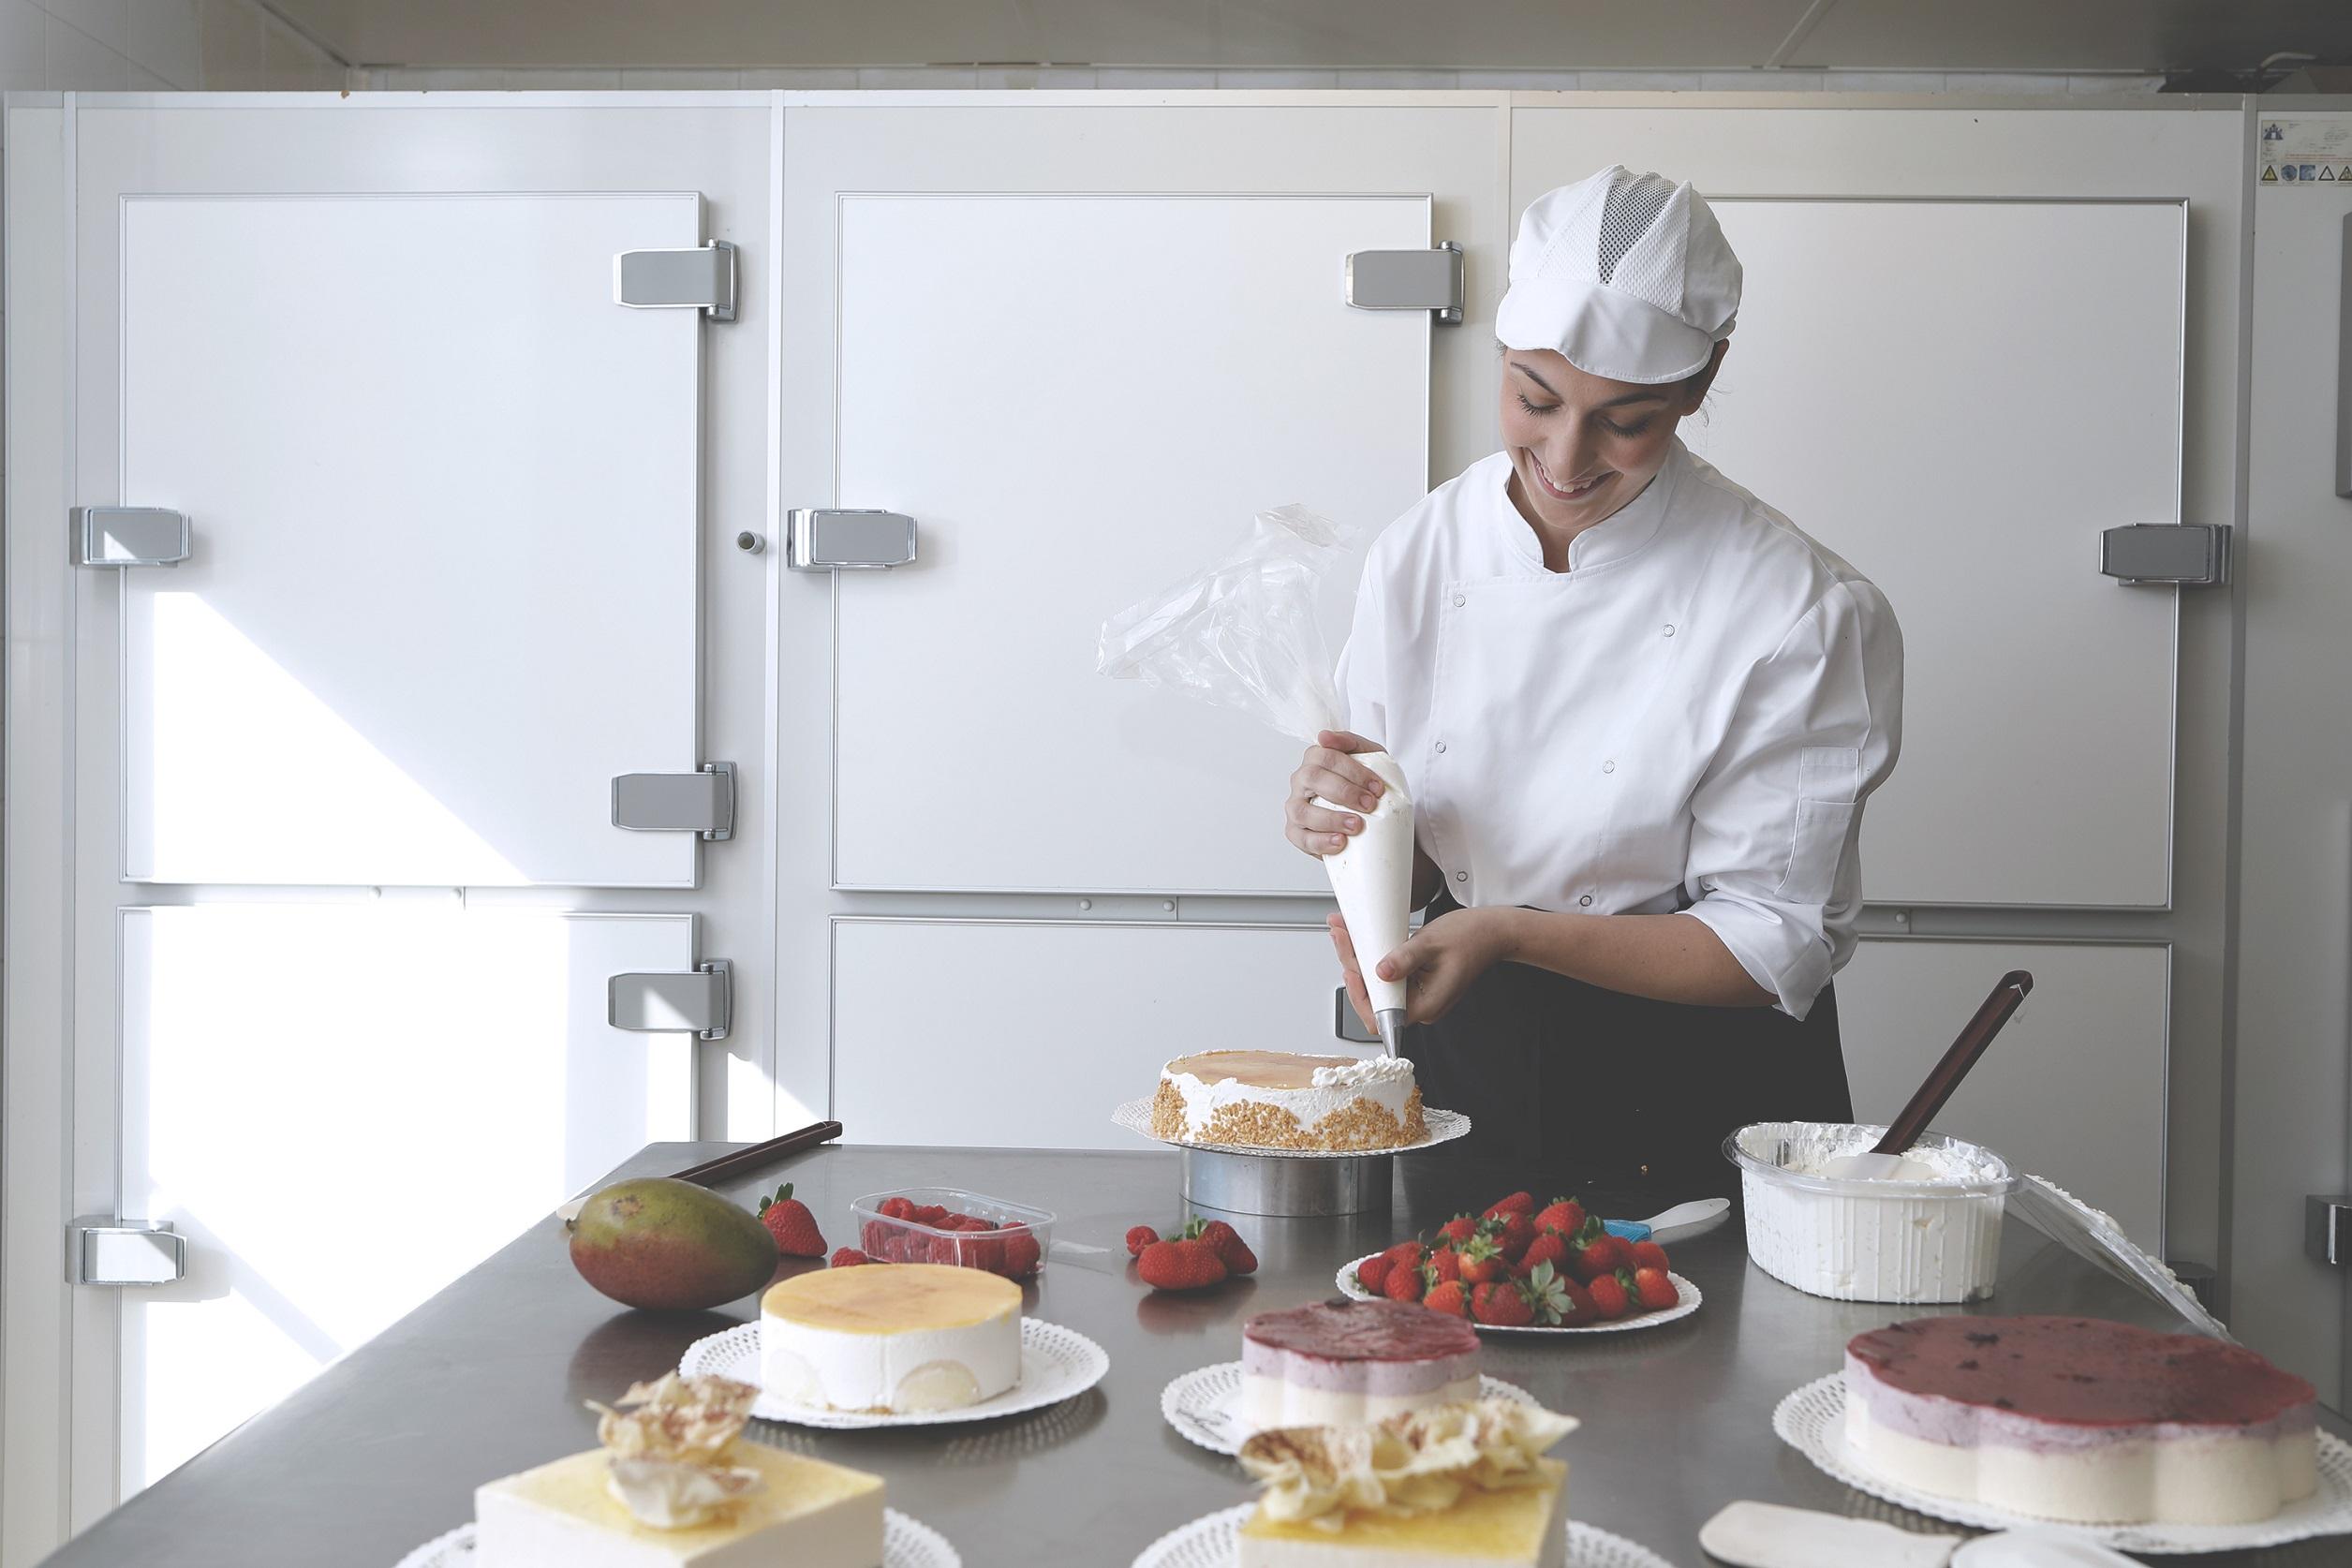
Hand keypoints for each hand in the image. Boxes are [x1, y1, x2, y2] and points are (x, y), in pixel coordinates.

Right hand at [1285, 729, 1386, 858]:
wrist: (1371, 818)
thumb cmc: (1365, 786)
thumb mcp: (1369, 758)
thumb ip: (1352, 742)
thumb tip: (1325, 736)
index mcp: (1315, 759)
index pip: (1327, 756)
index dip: (1353, 771)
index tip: (1377, 787)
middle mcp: (1301, 780)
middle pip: (1313, 778)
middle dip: (1344, 792)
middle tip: (1369, 805)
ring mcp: (1295, 806)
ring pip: (1302, 810)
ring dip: (1331, 819)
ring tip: (1356, 826)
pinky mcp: (1295, 832)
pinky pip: (1300, 838)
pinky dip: (1320, 841)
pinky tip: (1339, 841)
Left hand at [1347, 905, 1515, 1025]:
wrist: (1493, 933)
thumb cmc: (1472, 938)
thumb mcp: (1431, 943)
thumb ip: (1404, 959)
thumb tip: (1380, 972)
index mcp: (1425, 1005)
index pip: (1380, 1017)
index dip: (1359, 996)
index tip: (1350, 969)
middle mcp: (1420, 1006)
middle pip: (1374, 999)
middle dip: (1353, 968)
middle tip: (1341, 937)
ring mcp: (1418, 996)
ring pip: (1379, 987)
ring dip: (1360, 962)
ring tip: (1345, 935)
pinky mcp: (1417, 984)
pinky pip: (1389, 978)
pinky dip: (1373, 960)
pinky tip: (1362, 942)